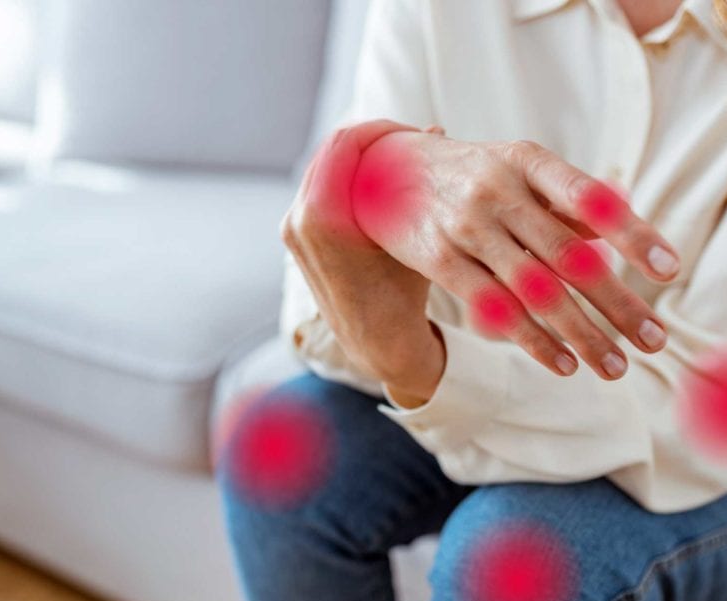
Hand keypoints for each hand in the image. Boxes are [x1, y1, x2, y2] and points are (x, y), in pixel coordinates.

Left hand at [282, 121, 446, 404]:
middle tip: (408, 142)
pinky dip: (347, 179)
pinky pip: (319, 190)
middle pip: (330, 152)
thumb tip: (434, 131)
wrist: (378, 344)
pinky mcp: (294, 236)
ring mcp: (291, 228)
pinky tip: (378, 183)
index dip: (380, 129)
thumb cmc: (403, 294)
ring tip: (396, 161)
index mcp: (321, 216)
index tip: (412, 133)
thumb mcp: (418, 236)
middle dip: (370, 141)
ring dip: (359, 158)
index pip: (344, 143)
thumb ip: (417, 182)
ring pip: (324, 168)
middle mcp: (297, 219)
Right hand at [351, 131, 679, 379]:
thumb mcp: (518, 170)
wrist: (380, 171)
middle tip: (654, 340)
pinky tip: (564, 364)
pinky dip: (533, 340)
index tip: (671, 269)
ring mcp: (465, 225)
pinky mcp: (437, 258)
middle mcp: (498, 189)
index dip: (632, 234)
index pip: (591, 198)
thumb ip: (566, 200)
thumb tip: (620, 231)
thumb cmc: (471, 174)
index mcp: (528, 161)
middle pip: (570, 256)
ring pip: (535, 290)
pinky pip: (493, 307)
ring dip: (581, 333)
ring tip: (615, 366)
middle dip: (616, 303)